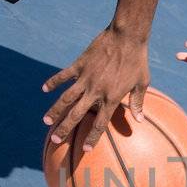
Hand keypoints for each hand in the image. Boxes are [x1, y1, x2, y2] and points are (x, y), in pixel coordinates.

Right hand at [42, 26, 147, 150]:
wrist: (126, 36)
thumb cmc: (138, 60)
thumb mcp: (142, 82)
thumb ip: (138, 102)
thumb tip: (140, 120)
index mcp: (111, 98)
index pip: (100, 124)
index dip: (93, 138)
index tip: (86, 150)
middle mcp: (96, 91)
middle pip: (76, 115)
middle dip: (65, 129)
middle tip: (55, 140)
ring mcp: (86, 78)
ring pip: (66, 98)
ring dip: (55, 110)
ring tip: (46, 122)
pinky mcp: (79, 65)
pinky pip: (63, 75)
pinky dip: (53, 82)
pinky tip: (44, 89)